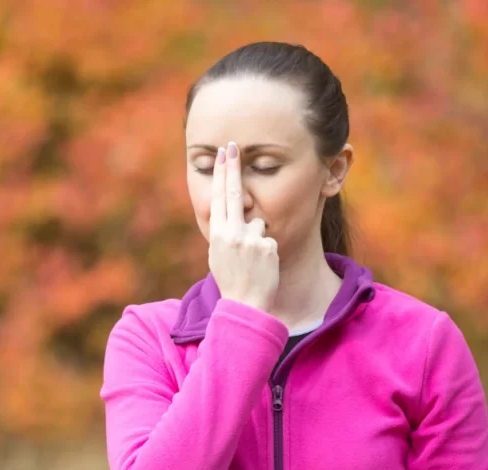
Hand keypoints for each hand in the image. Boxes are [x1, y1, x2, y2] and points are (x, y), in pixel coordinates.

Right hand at [208, 141, 278, 312]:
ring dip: (257, 239)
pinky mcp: (268, 246)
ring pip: (258, 223)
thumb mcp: (218, 255)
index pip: (219, 197)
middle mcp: (232, 233)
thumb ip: (224, 232)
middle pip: (235, 194)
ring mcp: (250, 239)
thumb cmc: (231, 280)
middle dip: (233, 168)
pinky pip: (270, 239)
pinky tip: (263, 267)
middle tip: (233, 146)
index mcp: (217, 234)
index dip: (221, 174)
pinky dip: (268, 251)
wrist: (245, 305)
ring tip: (252, 261)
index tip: (223, 154)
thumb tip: (229, 215)